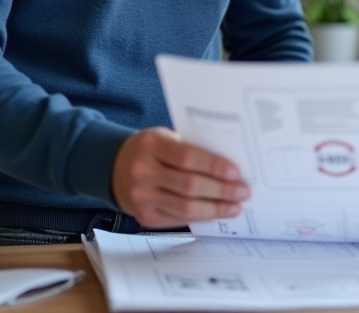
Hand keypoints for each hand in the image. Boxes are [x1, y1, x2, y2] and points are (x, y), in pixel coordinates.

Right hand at [110, 127, 249, 228]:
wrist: (115, 167)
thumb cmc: (150, 150)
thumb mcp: (165, 138)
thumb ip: (190, 149)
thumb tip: (229, 167)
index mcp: (150, 145)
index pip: (187, 158)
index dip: (214, 166)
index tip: (236, 173)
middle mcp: (142, 171)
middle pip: (189, 186)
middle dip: (221, 191)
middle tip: (243, 192)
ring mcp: (141, 197)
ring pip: (186, 208)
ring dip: (215, 209)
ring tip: (235, 207)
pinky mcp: (144, 217)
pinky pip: (178, 219)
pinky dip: (201, 218)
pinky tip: (215, 213)